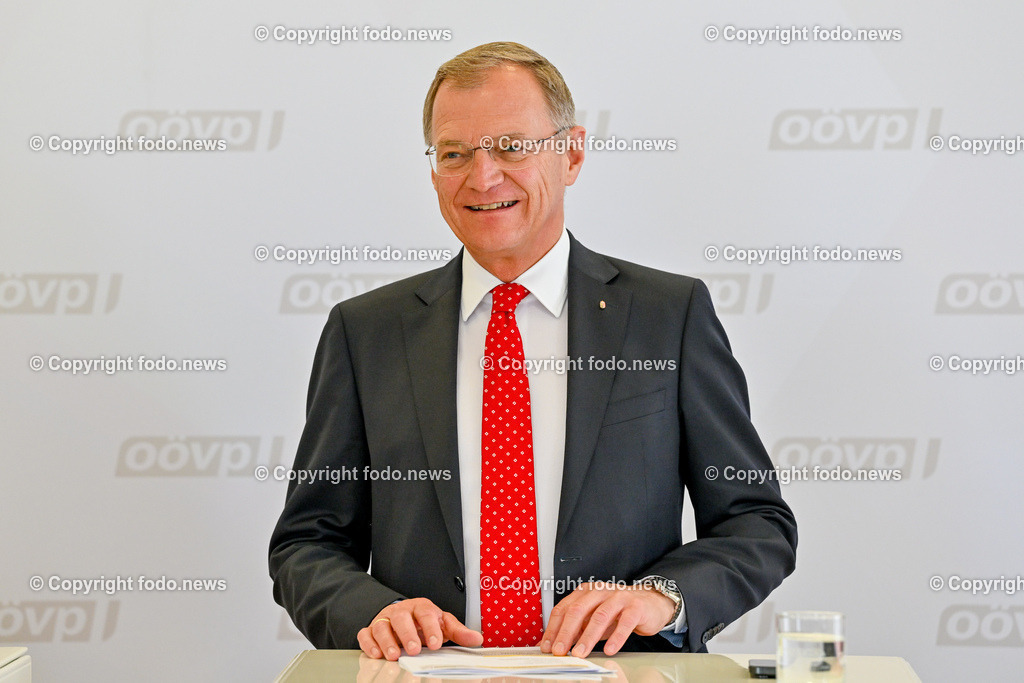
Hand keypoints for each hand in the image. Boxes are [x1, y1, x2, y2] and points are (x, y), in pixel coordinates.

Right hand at [357, 597, 483, 660]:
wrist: (405, 616)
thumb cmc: (424, 622)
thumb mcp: (442, 624)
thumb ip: (458, 632)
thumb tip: (477, 639)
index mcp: (421, 607)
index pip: (426, 613)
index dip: (431, 628)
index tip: (436, 644)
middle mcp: (401, 611)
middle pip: (401, 617)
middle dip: (407, 634)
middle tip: (414, 650)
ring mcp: (385, 620)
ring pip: (381, 625)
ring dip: (387, 641)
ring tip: (394, 655)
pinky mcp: (371, 629)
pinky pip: (365, 634)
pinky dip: (369, 643)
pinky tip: (376, 653)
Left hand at [539, 582, 675, 657]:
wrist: (650, 603)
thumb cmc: (618, 611)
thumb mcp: (593, 618)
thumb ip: (577, 628)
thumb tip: (557, 645)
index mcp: (585, 592)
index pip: (564, 608)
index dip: (554, 628)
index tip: (547, 646)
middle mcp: (599, 591)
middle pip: (578, 610)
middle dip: (566, 632)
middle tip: (560, 651)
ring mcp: (618, 597)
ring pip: (599, 616)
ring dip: (588, 637)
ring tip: (580, 653)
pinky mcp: (635, 607)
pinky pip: (624, 623)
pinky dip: (616, 638)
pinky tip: (609, 650)